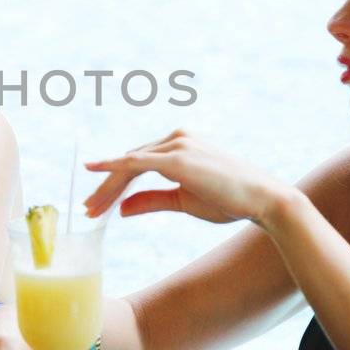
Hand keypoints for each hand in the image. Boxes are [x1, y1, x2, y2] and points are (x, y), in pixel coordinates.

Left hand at [82, 129, 289, 224]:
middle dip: (106, 188)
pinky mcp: (178, 158)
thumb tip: (122, 209)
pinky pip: (137, 162)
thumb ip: (151, 201)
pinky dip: (114, 167)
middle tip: (87, 210)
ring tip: (91, 209)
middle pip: (129, 163)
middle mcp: (176, 138)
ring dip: (107, 187)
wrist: (263, 200)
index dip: (114, 185)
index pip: (137, 164)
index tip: (97, 205)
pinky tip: (95, 170)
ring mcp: (176, 145)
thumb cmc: (229, 200)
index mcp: (179, 145)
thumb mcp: (183, 201)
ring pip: (129, 165)